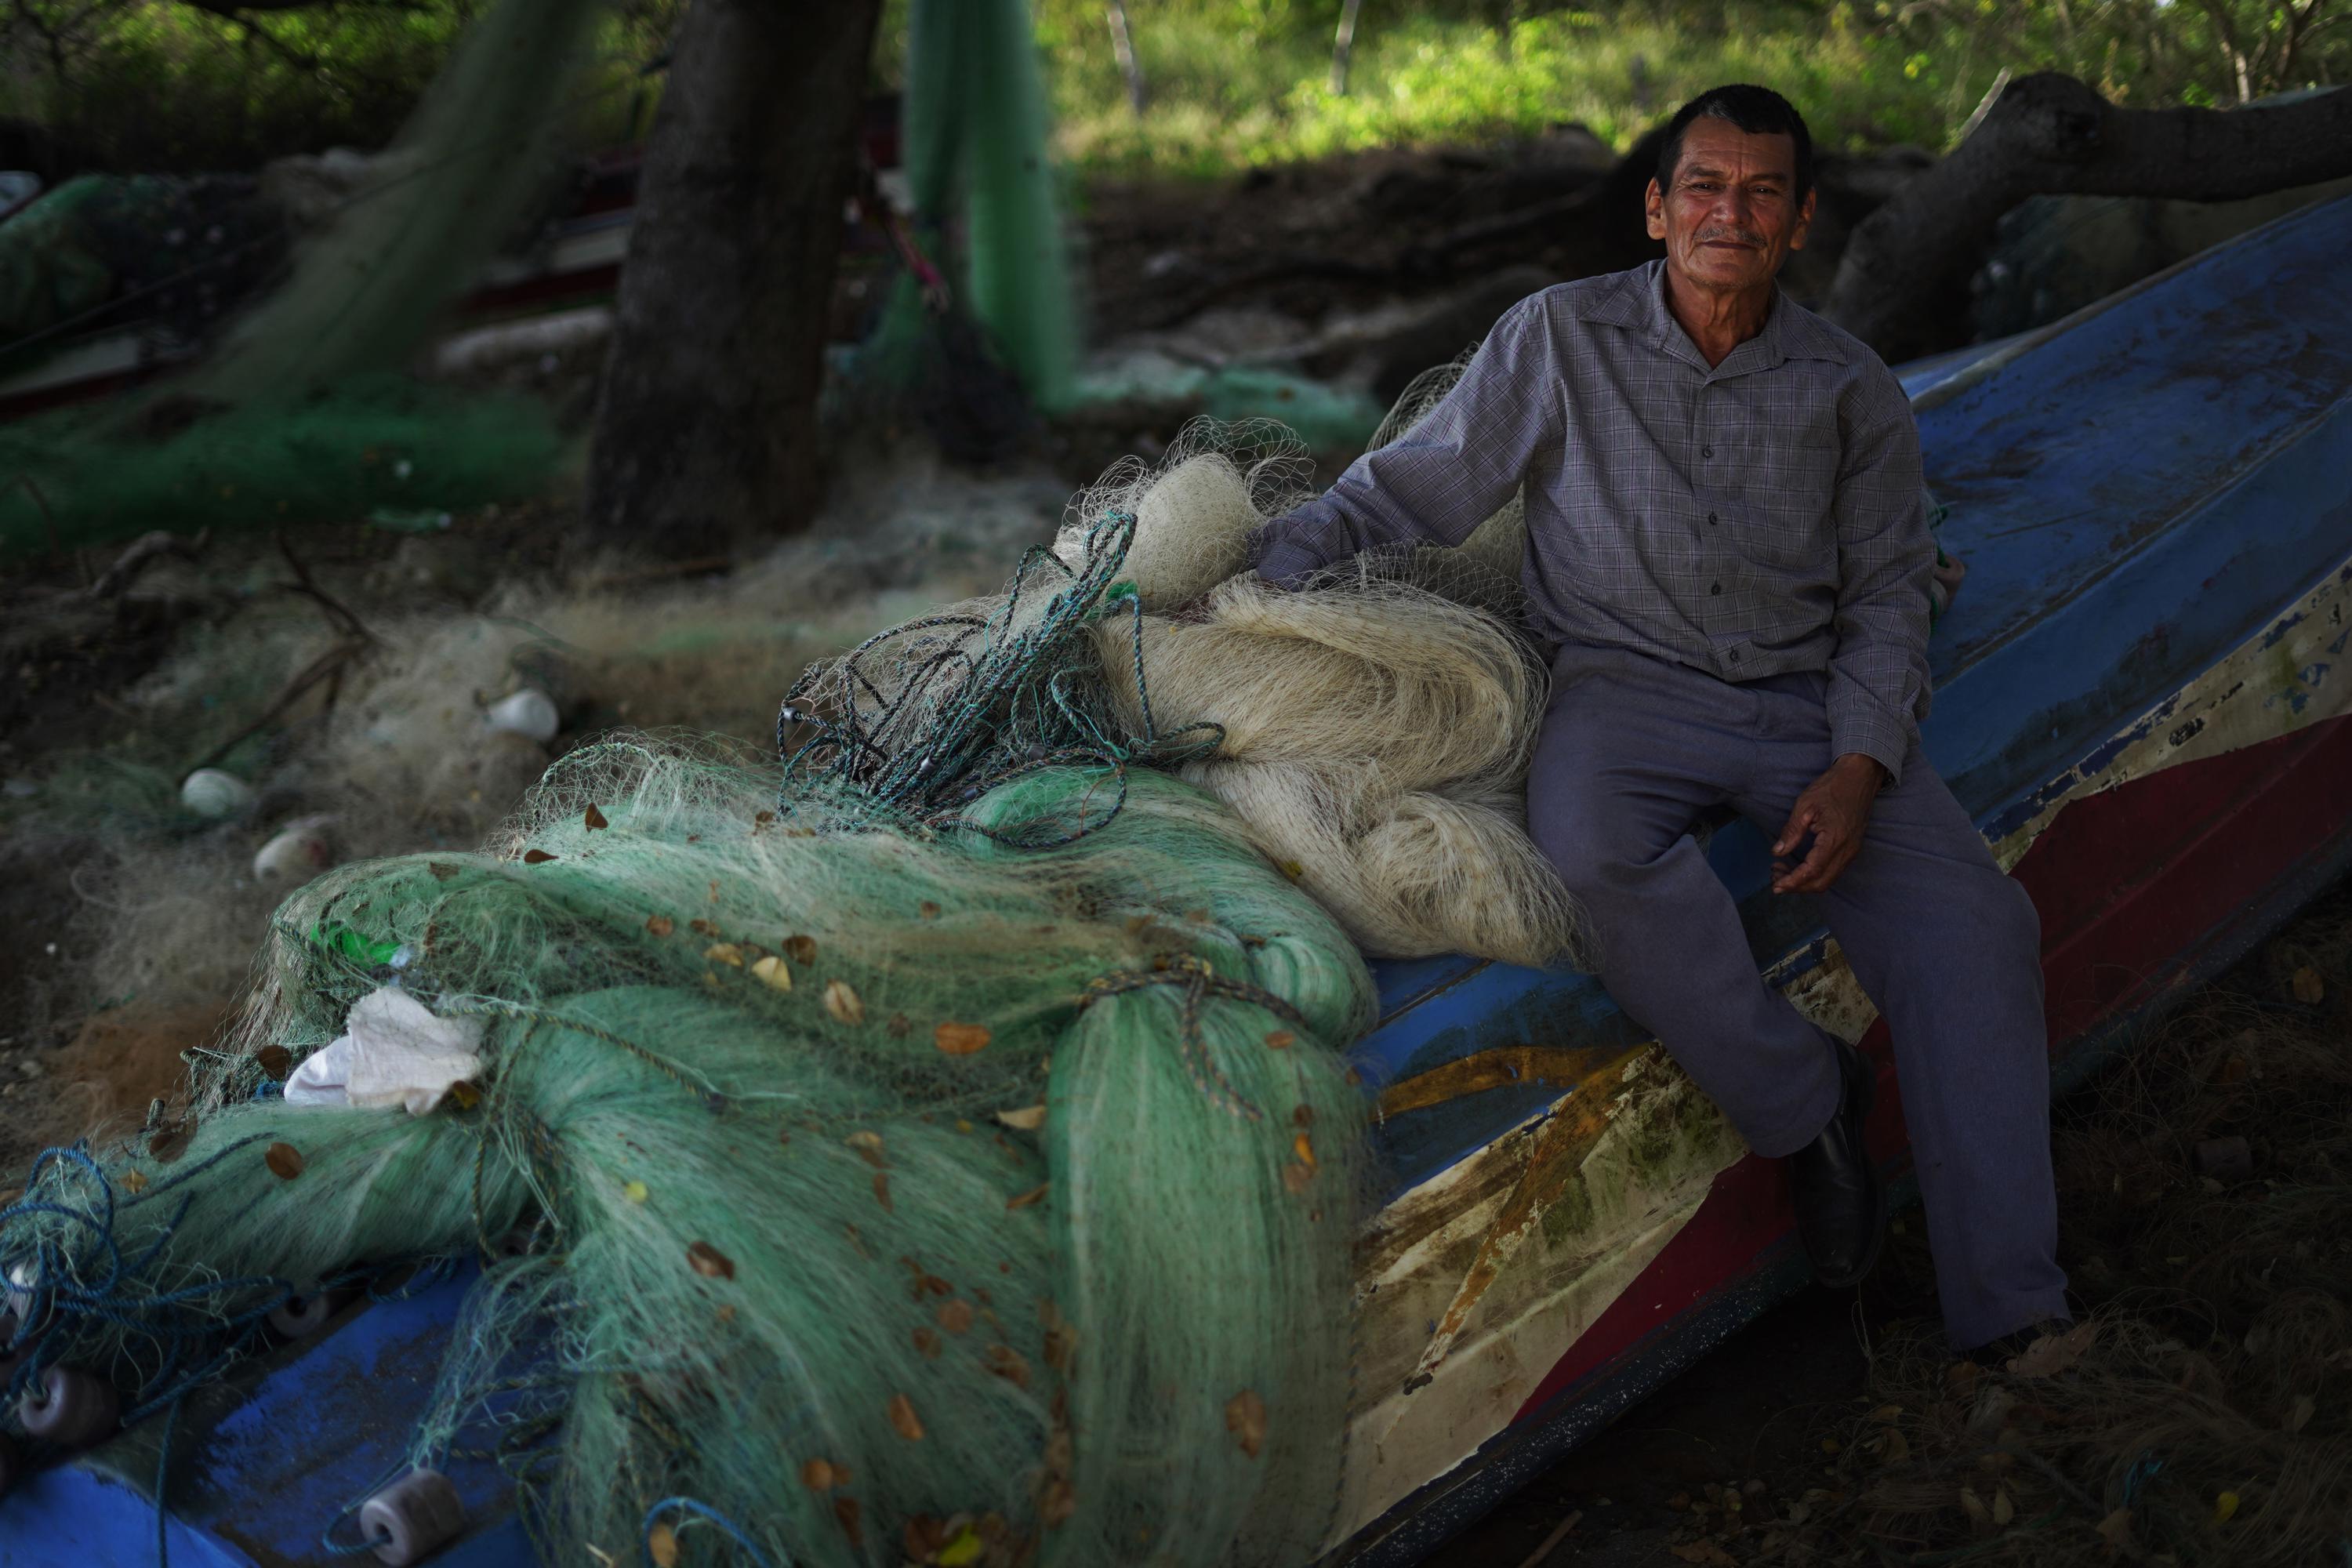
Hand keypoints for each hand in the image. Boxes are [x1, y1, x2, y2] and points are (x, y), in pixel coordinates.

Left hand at [1771, 754, 1884, 893]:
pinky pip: (1833, 870)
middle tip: (1775, 880)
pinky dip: (1815, 874)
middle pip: (1821, 882)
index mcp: (1834, 839)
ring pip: (1828, 879)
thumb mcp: (1805, 805)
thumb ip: (1791, 831)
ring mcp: (1852, 850)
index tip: (1776, 886)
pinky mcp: (1852, 848)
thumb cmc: (1832, 787)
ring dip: (1805, 882)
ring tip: (1782, 871)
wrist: (1860, 777)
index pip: (1812, 871)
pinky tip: (1799, 865)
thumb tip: (1777, 852)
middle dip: (1797, 886)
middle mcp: (1847, 850)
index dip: (1793, 882)